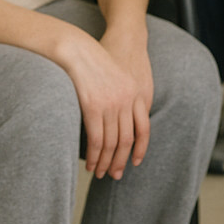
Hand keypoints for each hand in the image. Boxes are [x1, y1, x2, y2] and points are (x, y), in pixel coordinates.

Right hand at [59, 32, 149, 180]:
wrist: (80, 48)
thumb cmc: (97, 60)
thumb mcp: (120, 76)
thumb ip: (125, 96)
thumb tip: (122, 116)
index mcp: (138, 94)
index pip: (143, 128)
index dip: (141, 148)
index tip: (136, 162)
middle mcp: (127, 101)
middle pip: (127, 140)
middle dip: (120, 160)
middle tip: (115, 175)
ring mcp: (111, 105)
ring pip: (111, 142)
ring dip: (105, 161)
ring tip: (99, 172)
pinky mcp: (93, 107)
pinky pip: (96, 138)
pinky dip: (94, 154)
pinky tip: (90, 163)